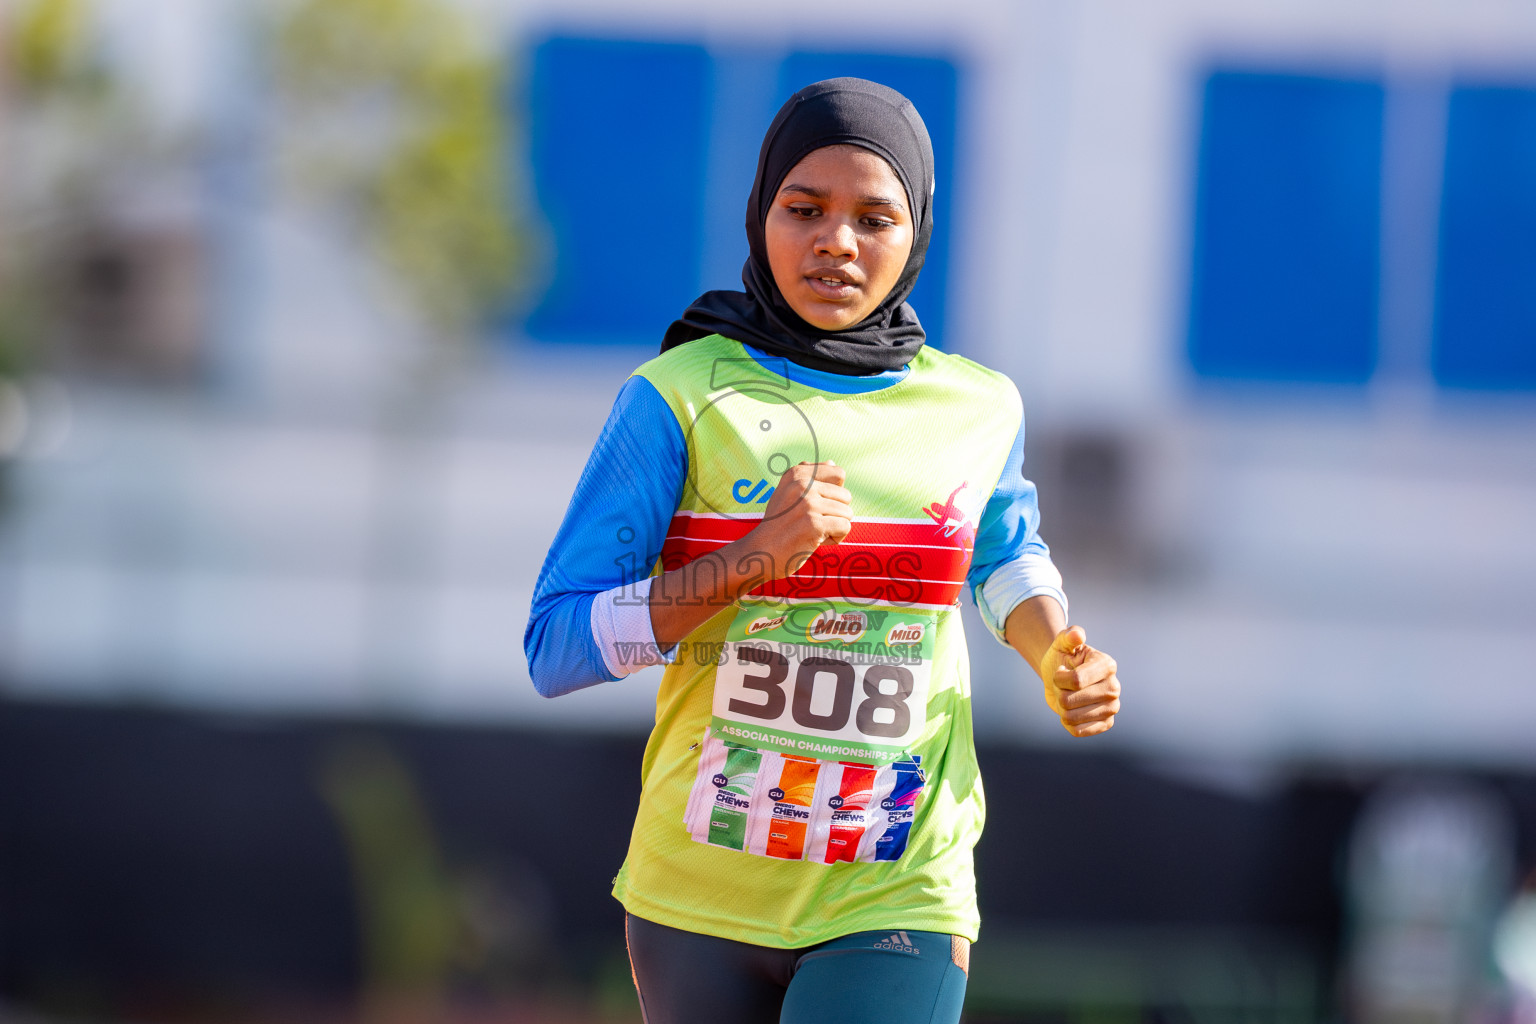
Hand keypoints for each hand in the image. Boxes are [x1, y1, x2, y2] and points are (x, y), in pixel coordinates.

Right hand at [750, 461, 851, 576]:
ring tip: (812, 532)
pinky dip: (835, 538)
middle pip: (846, 496)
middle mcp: (802, 484)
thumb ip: (809, 477)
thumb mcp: (787, 493)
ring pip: (847, 513)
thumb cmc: (778, 524)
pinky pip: (845, 527)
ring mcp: (808, 504)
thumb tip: (833, 463)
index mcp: (797, 473)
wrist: (760, 552)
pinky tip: (816, 541)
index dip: (833, 494)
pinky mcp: (814, 524)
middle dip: (835, 513)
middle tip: (811, 523)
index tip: (814, 505)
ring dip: (834, 527)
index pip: (839, 474)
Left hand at [1038, 626, 1119, 736]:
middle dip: (1058, 692)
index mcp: (1107, 665)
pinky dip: (1067, 722)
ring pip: (1071, 717)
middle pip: (1069, 700)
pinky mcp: (1107, 723)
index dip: (1059, 678)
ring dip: (1061, 708)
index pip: (1076, 680)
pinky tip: (1072, 711)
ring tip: (1068, 696)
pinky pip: (1078, 731)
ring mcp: (1112, 707)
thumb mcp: (1061, 643)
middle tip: (1064, 685)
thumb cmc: (1062, 657)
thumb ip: (1068, 636)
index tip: (1060, 670)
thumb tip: (1077, 635)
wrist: (1062, 677)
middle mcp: (1114, 687)